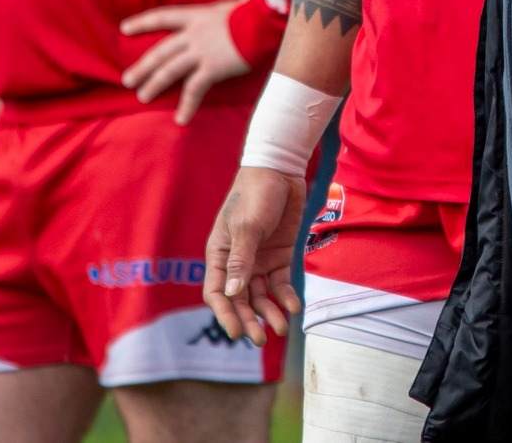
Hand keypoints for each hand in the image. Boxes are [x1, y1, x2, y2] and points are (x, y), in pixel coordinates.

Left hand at [121, 0, 249, 123]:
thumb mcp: (233, 6)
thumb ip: (227, 12)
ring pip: (169, 71)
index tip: (124, 28)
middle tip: (127, 80)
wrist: (262, 20)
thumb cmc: (253, 10)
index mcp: (196, 16)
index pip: (162, 17)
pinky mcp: (212, 68)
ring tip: (143, 97)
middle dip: (142, 66)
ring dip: (154, 84)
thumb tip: (238, 4)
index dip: (142, 23)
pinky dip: (186, 106)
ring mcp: (200, 52)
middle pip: (160, 52)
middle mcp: (193, 34)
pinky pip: (194, 90)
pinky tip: (180, 120)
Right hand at [203, 166, 306, 346]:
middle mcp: (237, 262)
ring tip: (281, 329)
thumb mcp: (247, 227)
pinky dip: (286, 296)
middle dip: (249, 320)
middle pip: (240, 300)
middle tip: (261, 341)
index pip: (217, 293)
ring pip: (261, 295)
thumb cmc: (255, 194)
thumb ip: (241, 260)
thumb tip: (232, 294)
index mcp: (219, 255)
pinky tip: (294, 307)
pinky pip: (280, 283)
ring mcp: (258, 260)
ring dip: (269, 312)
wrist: (281, 171)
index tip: (236, 333)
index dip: (225, 314)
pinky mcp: (279, 256)